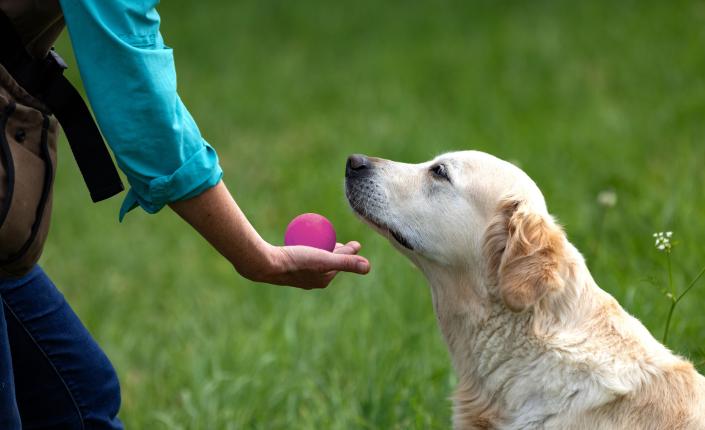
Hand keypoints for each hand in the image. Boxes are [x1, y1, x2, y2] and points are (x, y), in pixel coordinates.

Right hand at [170, 181, 369, 289]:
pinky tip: (304, 237)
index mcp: (323, 280)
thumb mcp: (325, 259)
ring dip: (324, 250)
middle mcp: (312, 281)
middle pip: (329, 262)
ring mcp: (299, 276)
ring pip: (316, 260)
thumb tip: (368, 267)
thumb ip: (347, 262)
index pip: (341, 262)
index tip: (356, 243)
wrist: (265, 264)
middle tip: (341, 239)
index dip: (351, 252)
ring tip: (324, 237)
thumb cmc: (297, 260)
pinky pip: (303, 256)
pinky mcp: (288, 269)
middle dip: (338, 252)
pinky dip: (309, 248)